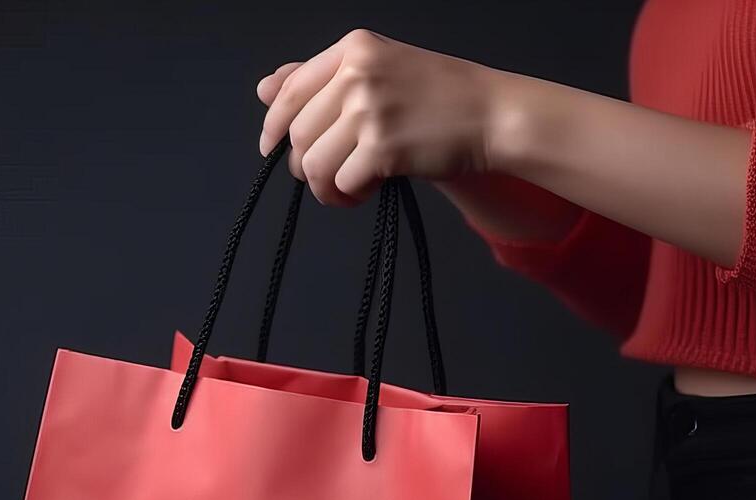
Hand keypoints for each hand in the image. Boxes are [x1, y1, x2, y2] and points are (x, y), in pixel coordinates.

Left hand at [255, 29, 505, 206]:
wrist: (491, 114)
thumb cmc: (441, 95)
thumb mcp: (381, 70)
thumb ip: (323, 79)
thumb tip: (264, 90)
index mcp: (354, 49)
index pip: (290, 88)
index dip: (273, 125)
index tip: (271, 148)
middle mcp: (357, 73)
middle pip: (299, 133)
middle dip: (305, 165)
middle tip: (327, 177)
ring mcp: (369, 110)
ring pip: (314, 162)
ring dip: (324, 186)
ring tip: (347, 189)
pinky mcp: (383, 147)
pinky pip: (343, 182)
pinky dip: (349, 195)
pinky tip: (369, 190)